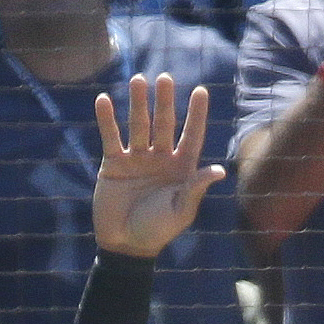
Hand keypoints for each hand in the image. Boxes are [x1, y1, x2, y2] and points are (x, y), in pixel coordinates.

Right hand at [92, 73, 225, 257]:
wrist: (125, 245)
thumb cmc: (158, 232)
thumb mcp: (180, 212)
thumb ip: (195, 189)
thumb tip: (219, 170)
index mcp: (181, 169)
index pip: (192, 136)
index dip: (196, 114)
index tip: (201, 91)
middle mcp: (161, 158)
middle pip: (164, 124)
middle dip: (164, 101)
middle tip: (164, 78)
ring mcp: (137, 159)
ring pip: (138, 126)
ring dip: (138, 104)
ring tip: (138, 80)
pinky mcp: (114, 164)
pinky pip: (111, 138)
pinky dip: (107, 120)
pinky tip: (104, 100)